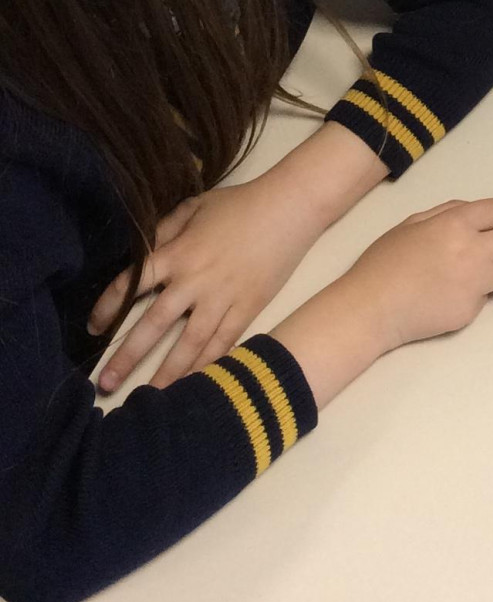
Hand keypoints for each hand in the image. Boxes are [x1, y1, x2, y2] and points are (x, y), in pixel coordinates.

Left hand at [92, 175, 330, 393]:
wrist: (289, 208)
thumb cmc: (240, 203)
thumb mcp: (195, 207)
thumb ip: (166, 229)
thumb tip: (143, 251)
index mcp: (177, 253)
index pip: (132, 285)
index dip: (108, 308)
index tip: (94, 329)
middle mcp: (194, 281)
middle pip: (154, 324)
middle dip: (127, 356)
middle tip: (106, 383)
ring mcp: (223, 298)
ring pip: (190, 343)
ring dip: (168, 372)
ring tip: (150, 398)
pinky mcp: (248, 308)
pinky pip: (224, 342)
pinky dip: (209, 363)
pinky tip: (196, 383)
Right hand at [345, 198, 492, 350]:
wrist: (371, 308)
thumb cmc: (385, 262)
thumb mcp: (412, 223)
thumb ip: (447, 212)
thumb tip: (474, 210)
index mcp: (457, 223)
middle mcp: (474, 250)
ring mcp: (477, 283)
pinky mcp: (473, 310)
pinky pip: (489, 294)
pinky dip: (481, 290)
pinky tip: (457, 290)